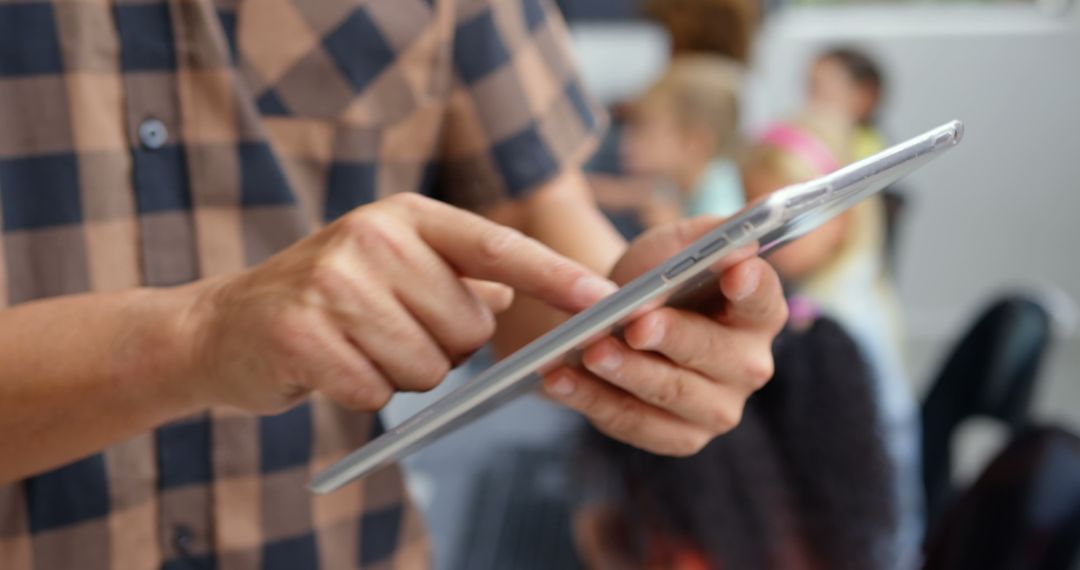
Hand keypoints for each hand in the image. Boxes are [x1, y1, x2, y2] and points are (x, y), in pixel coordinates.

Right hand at [180, 194, 616, 414]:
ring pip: (428, 366)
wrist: (222, 326)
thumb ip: (456, 275)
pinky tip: (331, 368)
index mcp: (403, 216)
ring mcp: (333, 281)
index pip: (496, 247)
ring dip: (402, 374)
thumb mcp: (392, 268)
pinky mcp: (303, 332)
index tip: (603, 303)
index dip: (555, 276)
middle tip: (391, 333)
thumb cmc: (325, 300)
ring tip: (359, 349)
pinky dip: (363, 394)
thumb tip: (516, 288)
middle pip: (469, 326)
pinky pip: (379, 392)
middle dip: (444, 348)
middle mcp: (372, 237)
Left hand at [542, 217, 787, 455]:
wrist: (619, 324)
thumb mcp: (678, 246)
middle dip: (673, 337)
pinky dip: (593, 401)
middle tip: (634, 324)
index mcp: (760, 313)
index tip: (734, 270)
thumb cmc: (657, 279)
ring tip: (589, 351)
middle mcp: (749, 367)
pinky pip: (633, 423)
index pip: (764, 299)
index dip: (751, 287)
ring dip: (627, 373)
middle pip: (716, 354)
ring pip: (671, 393)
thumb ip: (712, 233)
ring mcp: (717, 410)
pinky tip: (560, 380)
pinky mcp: (678, 438)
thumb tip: (748, 226)